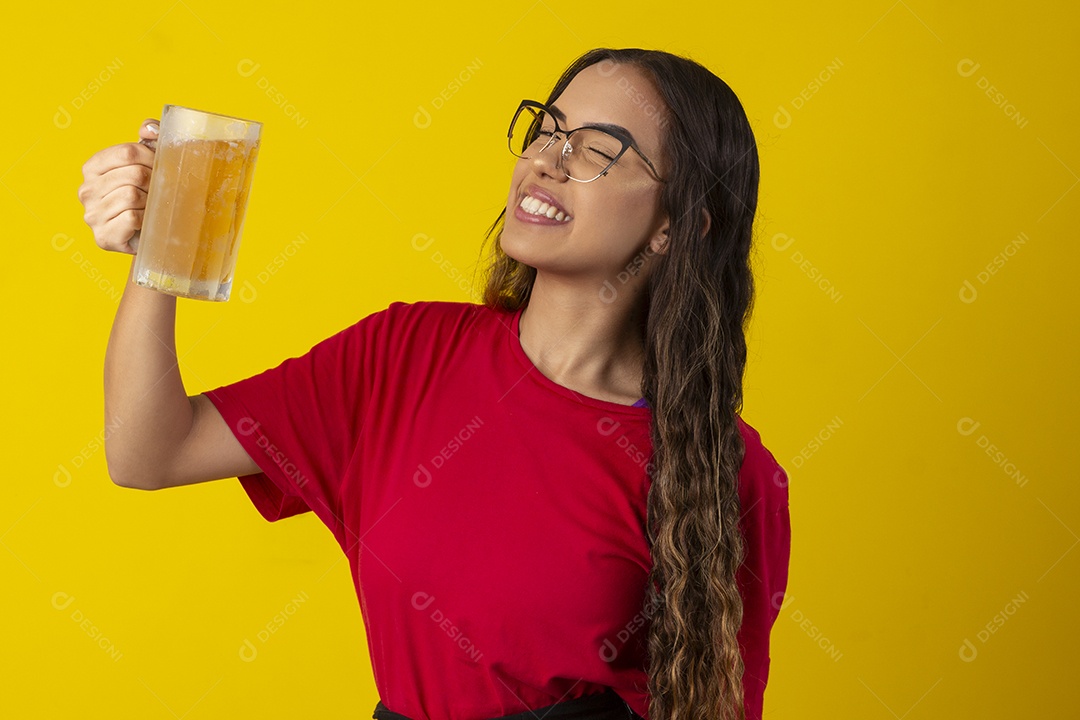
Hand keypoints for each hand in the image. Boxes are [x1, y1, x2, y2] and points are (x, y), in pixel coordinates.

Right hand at [78, 119, 159, 254]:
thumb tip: (150, 128)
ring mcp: (92, 215)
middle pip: (134, 174)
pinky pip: (132, 218)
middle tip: (159, 191)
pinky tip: (146, 222)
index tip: (160, 167)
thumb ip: (149, 137)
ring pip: (132, 196)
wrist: (151, 234)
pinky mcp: (103, 237)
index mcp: (92, 168)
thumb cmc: (148, 194)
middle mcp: (86, 190)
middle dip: (155, 182)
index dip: (152, 158)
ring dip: (151, 202)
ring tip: (151, 207)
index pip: (127, 152)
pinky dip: (146, 219)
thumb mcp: (147, 161)